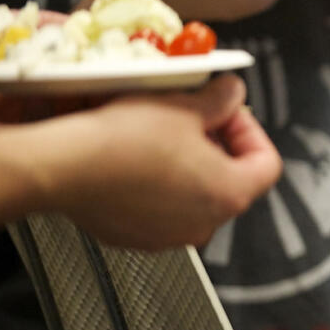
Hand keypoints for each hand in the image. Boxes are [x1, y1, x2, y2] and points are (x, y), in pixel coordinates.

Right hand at [47, 74, 281, 249]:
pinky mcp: (137, 237)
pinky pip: (161, 208)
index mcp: (230, 194)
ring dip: (188, 165)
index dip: (250, 131)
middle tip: (196, 116)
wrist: (63, 168)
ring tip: (164, 135)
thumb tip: (233, 92)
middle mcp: (206, 224)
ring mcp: (171, 236)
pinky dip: (158, 185)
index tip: (229, 112)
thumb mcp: (184, 106)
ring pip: (195, 195)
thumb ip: (221, 100)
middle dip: (217, 144)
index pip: (266, 163)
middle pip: (231, 179)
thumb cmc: (126, 140)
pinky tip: (137, 159)